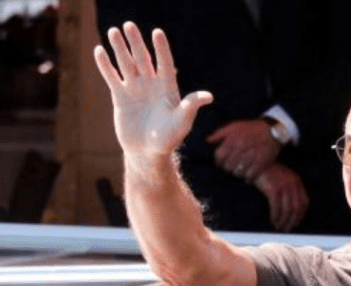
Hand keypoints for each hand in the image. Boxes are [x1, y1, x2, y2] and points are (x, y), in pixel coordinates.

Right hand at [94, 23, 211, 161]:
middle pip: (143, 59)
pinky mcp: (121, 97)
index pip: (164, 63)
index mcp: (168, 88)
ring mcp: (135, 90)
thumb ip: (191, 106)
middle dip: (136, 43)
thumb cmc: (168, 138)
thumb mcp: (182, 121)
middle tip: (129, 25)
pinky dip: (106, 65)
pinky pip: (112, 77)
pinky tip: (99, 51)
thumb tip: (208, 96)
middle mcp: (151, 85)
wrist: (147, 152)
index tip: (156, 33)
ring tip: (113, 31)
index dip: (161, 49)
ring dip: (120, 49)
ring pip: (126, 64)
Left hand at [208, 119, 281, 181]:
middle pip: (228, 166)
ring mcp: (252, 156)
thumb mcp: (233, 126)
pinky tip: (248, 175)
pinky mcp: (261, 163)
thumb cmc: (251, 128)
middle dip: (227, 168)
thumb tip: (207, 141)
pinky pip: (250, 175)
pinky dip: (248, 177)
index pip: (219, 156)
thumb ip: (219, 134)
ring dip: (237, 174)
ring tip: (238, 171)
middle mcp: (241, 148)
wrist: (273, 130)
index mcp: (232, 140)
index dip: (218, 162)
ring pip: (238, 172)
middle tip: (230, 168)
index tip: (220, 163)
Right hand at [253, 163, 308, 231]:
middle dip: (293, 221)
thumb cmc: (268, 173)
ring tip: (279, 227)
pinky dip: (276, 216)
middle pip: (297, 208)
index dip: (301, 215)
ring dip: (283, 221)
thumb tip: (291, 210)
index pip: (304, 203)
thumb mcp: (284, 179)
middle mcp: (293, 184)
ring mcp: (283, 186)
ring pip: (287, 209)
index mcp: (297, 182)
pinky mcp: (273, 189)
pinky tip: (273, 221)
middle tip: (287, 229)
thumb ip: (290, 191)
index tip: (296, 224)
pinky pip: (277, 207)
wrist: (256, 163)